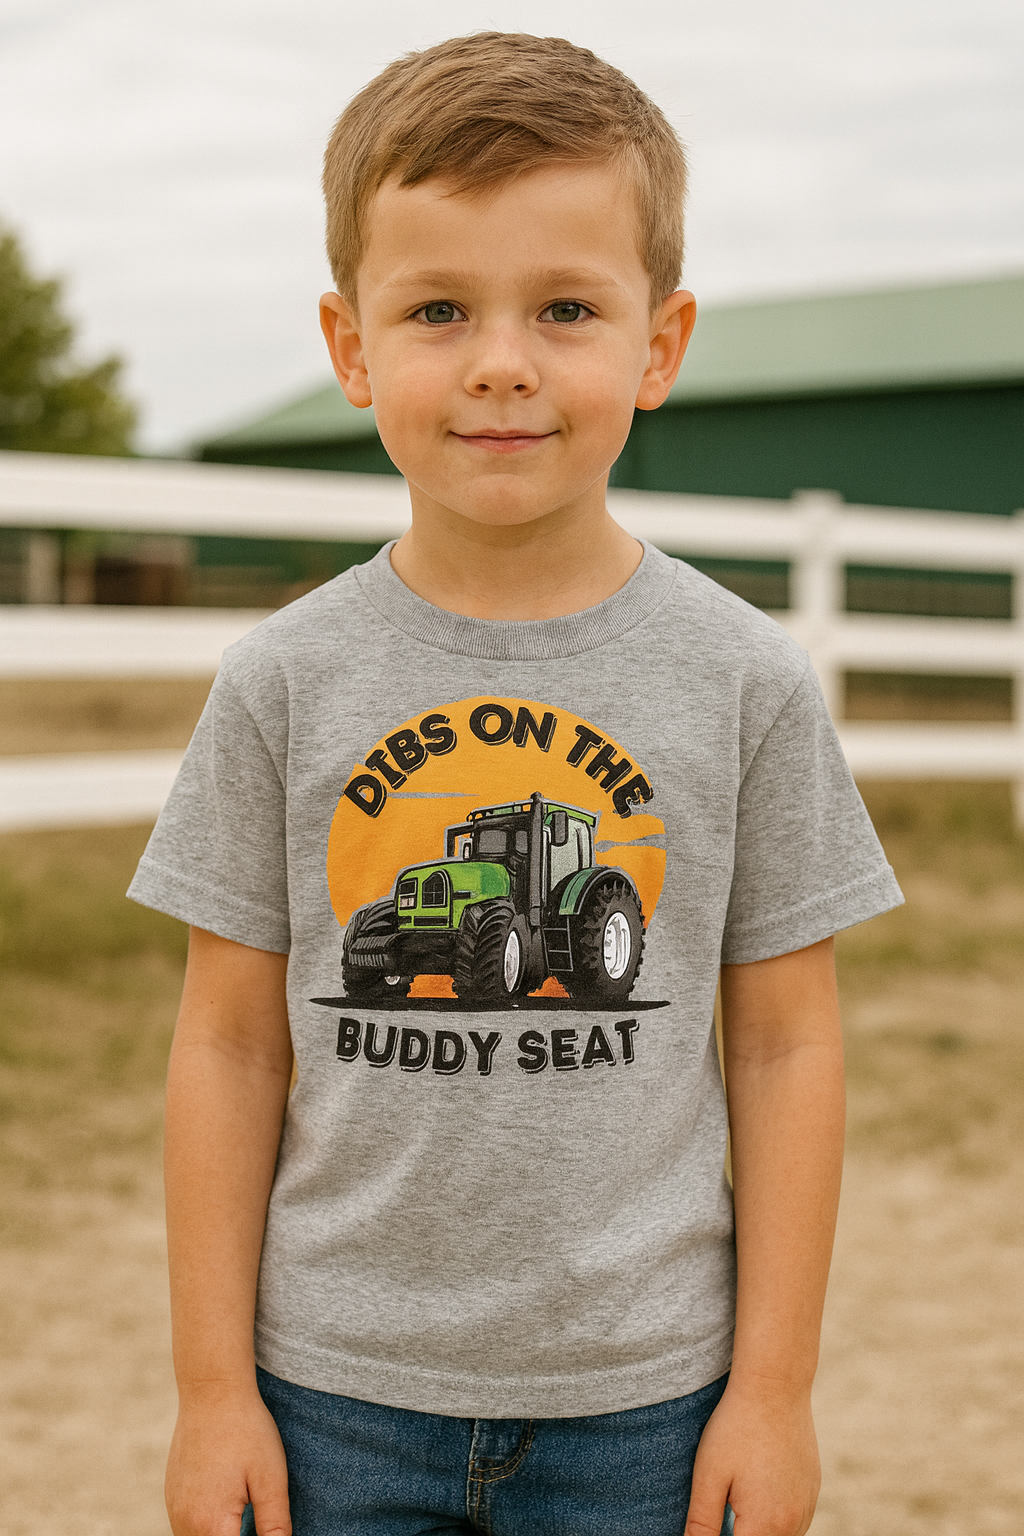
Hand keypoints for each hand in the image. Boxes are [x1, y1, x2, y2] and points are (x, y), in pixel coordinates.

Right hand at [165, 1383, 290, 1535]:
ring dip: (219, 1535)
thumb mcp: (271, 1480)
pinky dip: (207, 1527)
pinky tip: (227, 1507)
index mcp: (211, 1525)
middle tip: (256, 1518)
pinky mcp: (172, 1496)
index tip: (265, 1527)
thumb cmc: (245, 1431)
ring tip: (243, 1516)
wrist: (212, 1391)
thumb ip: (274, 1527)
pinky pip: (187, 1526)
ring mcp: (174, 1509)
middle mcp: (185, 1523)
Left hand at [683, 1379, 819, 1535]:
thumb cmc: (736, 1427)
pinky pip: (796, 1522)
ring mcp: (807, 1506)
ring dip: (760, 1531)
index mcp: (764, 1525)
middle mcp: (793, 1523)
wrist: (774, 1386)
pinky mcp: (813, 1489)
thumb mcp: (709, 1475)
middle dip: (740, 1533)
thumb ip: (702, 1524)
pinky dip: (777, 1520)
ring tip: (738, 1501)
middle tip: (725, 1503)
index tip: (714, 1516)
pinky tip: (759, 1494)